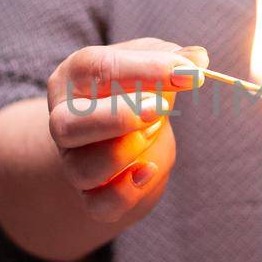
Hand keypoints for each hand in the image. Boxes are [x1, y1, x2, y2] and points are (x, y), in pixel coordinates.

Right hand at [47, 38, 208, 224]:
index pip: (97, 68)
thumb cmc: (135, 90)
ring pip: (84, 169)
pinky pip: (100, 204)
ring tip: (155, 132)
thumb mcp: (150, 64)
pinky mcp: (90, 195)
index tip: (190, 73)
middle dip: (118, 117)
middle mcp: (63, 121)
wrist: (127, 136)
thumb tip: (198, 58)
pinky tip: (150, 170)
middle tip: (163, 107)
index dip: (146, 70)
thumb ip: (173, 57)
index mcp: (73, 77)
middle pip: (68, 125)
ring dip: (126, 152)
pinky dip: (127, 192)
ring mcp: (73, 161)